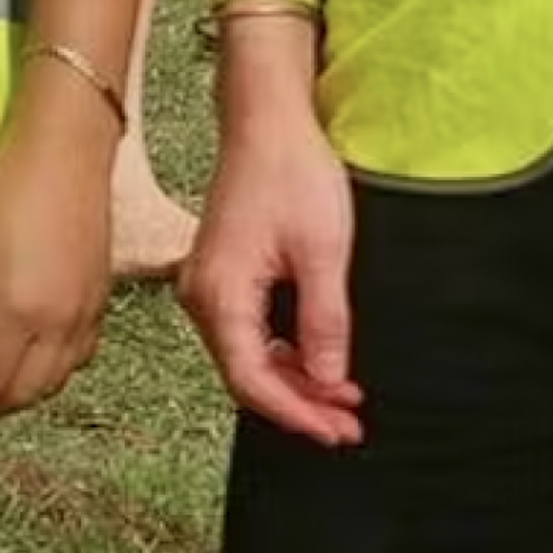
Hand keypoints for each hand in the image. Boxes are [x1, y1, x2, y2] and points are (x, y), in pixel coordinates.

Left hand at [0, 73, 115, 423]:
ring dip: (15, 394)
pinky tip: (24, 357)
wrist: (64, 151)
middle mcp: (59, 326)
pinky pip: (75, 361)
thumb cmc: (2, 188)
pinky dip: (47, 374)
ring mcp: (86, 316)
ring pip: (51, 384)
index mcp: (18, 314)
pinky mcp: (101, 302)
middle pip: (19, 395)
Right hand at [179, 103, 364, 446]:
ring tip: (343, 401)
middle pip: (245, 373)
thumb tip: (328, 383)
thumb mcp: (323, 252)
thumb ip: (324, 323)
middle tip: (350, 426)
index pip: (251, 379)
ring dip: (294, 381)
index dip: (296, 413)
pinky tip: (318, 362)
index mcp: (220, 291)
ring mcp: (208, 283)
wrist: (267, 120)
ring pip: (247, 355)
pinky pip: (247, 331)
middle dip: (299, 404)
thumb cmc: (293, 173)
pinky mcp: (222, 273)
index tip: (338, 432)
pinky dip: (283, 353)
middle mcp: (202, 293)